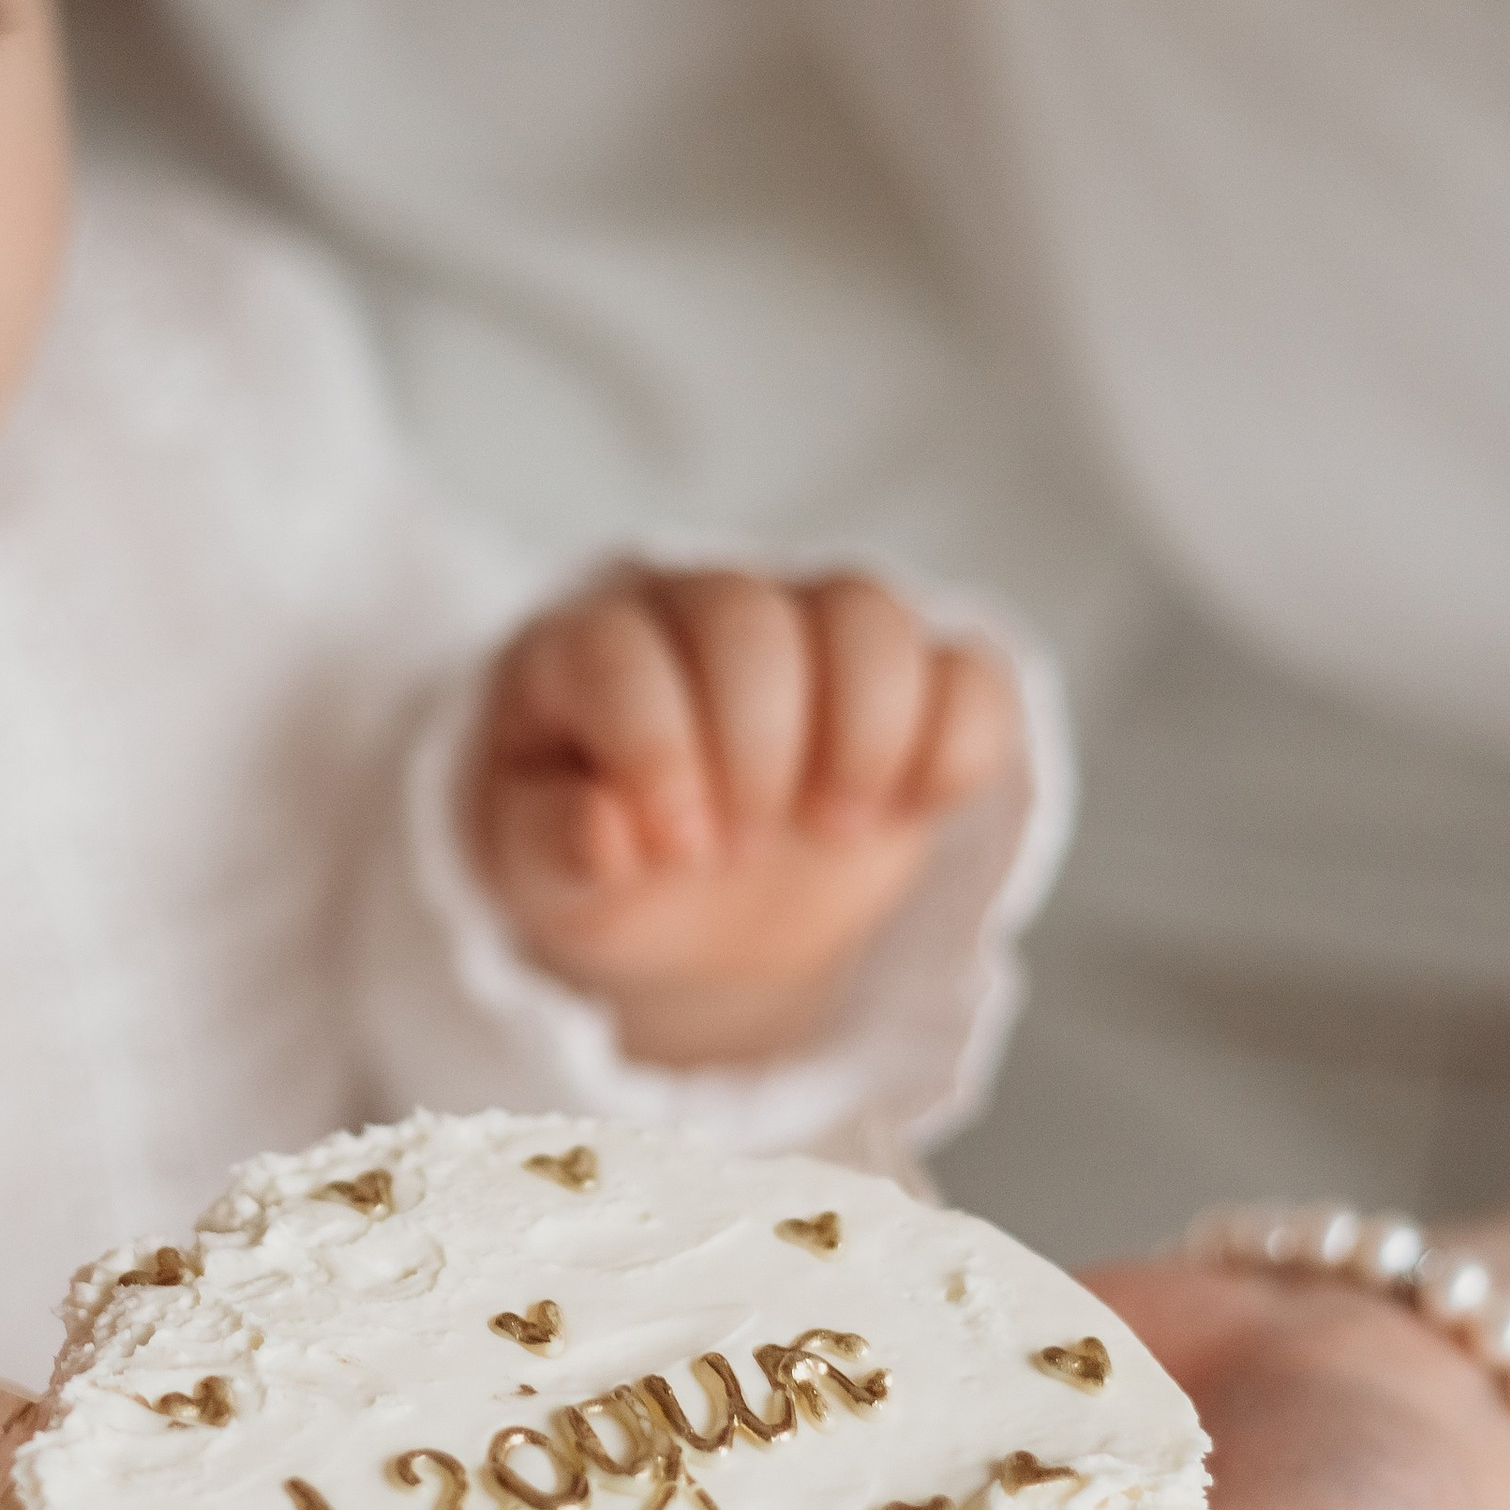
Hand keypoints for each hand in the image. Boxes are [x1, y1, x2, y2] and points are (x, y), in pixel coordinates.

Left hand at [470, 568, 1014, 1066]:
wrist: (693, 902)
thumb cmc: (603, 869)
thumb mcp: (543, 881)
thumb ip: (548, 848)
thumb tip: (602, 829)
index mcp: (585, 648)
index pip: (619, 652)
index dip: (656, 751)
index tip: (678, 850)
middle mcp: (697, 607)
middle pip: (745, 618)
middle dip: (756, 745)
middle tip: (739, 849)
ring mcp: (811, 627)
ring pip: (865, 610)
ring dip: (865, 731)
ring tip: (834, 830)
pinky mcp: (910, 675)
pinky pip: (966, 668)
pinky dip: (959, 743)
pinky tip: (913, 809)